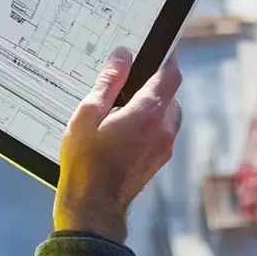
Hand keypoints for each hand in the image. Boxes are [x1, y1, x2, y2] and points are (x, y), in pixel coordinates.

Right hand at [54, 47, 181, 242]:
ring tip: (124, 103)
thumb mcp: (87, 114)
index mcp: (149, 113)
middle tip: (131, 75)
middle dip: (155, 80)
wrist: (93, 210)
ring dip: (154, 103)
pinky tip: (124, 126)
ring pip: (168, 113)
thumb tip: (123, 56)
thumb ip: (108, 82)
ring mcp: (164, 147)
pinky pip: (162, 131)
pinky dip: (151, 122)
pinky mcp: (158, 161)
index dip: (168, 56)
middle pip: (171, 93)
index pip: (171, 74)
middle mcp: (163, 129)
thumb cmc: (85, 163)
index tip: (161, 46)